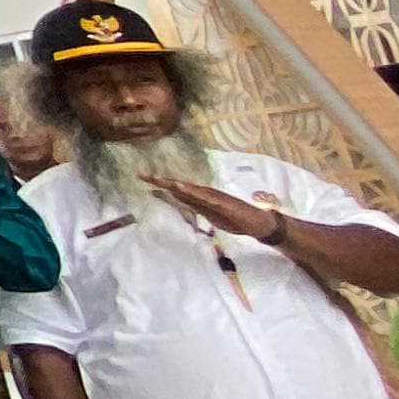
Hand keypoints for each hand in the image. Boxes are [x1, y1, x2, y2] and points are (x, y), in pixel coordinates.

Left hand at [154, 177, 284, 244]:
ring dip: (174, 184)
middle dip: (161, 181)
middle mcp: (205, 194)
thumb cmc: (234, 219)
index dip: (161, 185)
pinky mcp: (223, 203)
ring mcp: (214, 197)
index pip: (177, 190)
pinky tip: (184, 188)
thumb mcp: (209, 215)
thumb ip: (195, 208)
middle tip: (141, 175)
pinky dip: (193, 192)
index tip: (144, 180)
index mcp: (201, 198)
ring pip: (190, 189)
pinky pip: (205, 197)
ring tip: (158, 179)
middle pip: (179, 187)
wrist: (257, 223)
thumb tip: (182, 204)